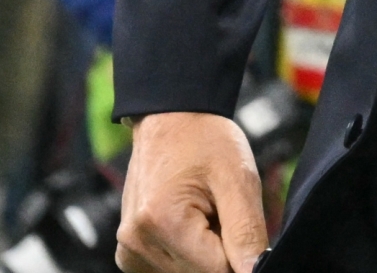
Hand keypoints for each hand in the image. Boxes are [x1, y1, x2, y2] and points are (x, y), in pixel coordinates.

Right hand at [116, 111, 266, 272]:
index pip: (218, 271)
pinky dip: (189, 252)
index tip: (236, 219)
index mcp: (161, 223)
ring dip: (205, 251)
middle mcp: (136, 243)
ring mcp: (129, 251)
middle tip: (220, 210)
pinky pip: (171, 269)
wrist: (171, 119)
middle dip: (221, 251)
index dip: (239, 252)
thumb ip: (247, 234)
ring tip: (204, 212)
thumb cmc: (204, 141)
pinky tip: (190, 221)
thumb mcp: (238, 180)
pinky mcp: (130, 254)